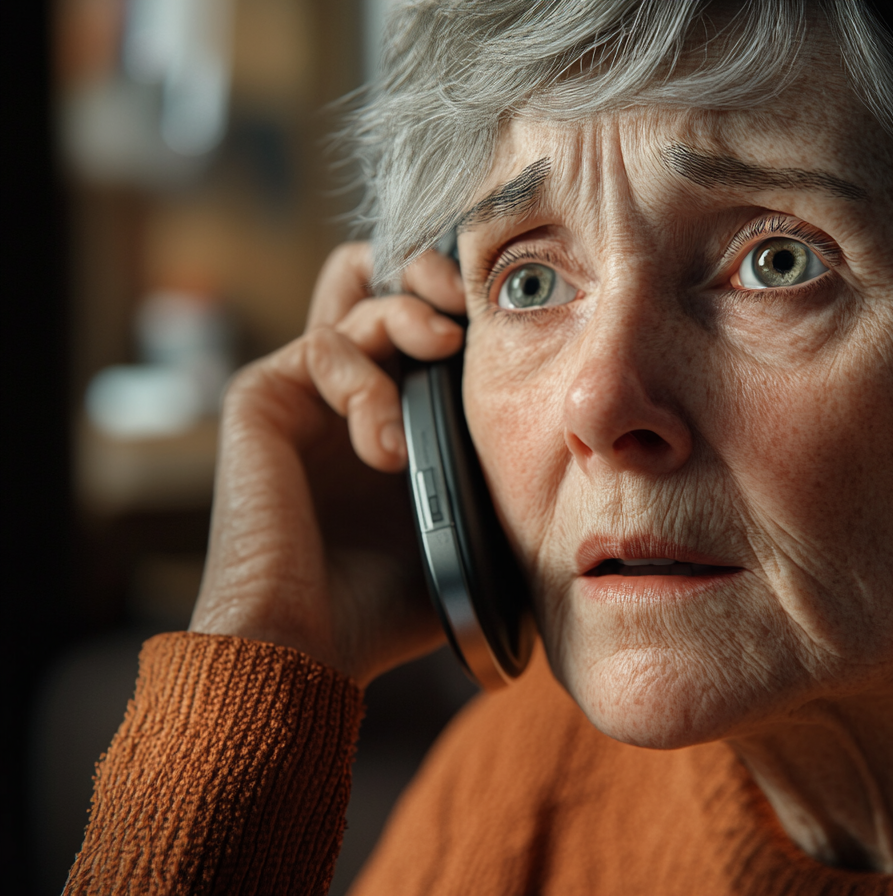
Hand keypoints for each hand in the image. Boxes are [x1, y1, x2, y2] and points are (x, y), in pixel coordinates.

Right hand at [189, 243, 464, 685]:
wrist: (308, 647)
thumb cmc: (387, 607)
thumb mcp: (471, 532)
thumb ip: (502, 484)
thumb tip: (576, 458)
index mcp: (401, 416)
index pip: (429, 323)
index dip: (463, 298)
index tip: (507, 308)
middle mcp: (351, 396)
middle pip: (386, 283)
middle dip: (430, 273)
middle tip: (463, 297)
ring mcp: (306, 396)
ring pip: (356, 300)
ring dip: (407, 316)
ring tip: (442, 350)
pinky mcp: (263, 400)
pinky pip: (321, 346)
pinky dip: (364, 382)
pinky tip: (384, 445)